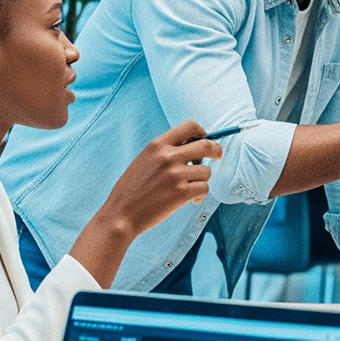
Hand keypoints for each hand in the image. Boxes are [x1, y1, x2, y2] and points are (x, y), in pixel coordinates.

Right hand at [100, 119, 221, 234]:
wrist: (121, 214)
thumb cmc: (132, 189)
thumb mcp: (144, 160)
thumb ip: (166, 151)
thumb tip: (193, 145)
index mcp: (157, 145)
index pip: (190, 126)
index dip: (202, 132)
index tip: (204, 139)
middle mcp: (168, 157)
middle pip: (207, 145)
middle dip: (216, 151)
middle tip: (217, 157)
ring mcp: (176, 175)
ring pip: (206, 171)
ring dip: (201, 180)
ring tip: (189, 188)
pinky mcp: (181, 193)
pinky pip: (204, 188)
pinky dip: (200, 195)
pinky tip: (190, 200)